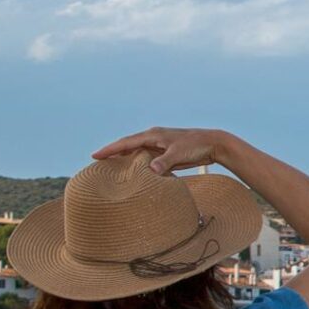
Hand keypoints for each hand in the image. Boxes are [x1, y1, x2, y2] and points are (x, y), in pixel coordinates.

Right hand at [92, 127, 236, 175]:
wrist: (212, 144)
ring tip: (109, 168)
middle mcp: (152, 139)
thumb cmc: (196, 145)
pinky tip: (132, 172)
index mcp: (153, 135)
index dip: (110, 149)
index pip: (126, 142)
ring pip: (136, 153)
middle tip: (96, 162)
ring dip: (124, 159)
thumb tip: (151, 170)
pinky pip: (146, 159)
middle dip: (112, 153)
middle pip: (127, 146)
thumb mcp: (179, 153)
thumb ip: (165, 162)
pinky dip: (137, 164)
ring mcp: (158, 146)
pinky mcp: (164, 154)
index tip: (95, 155)